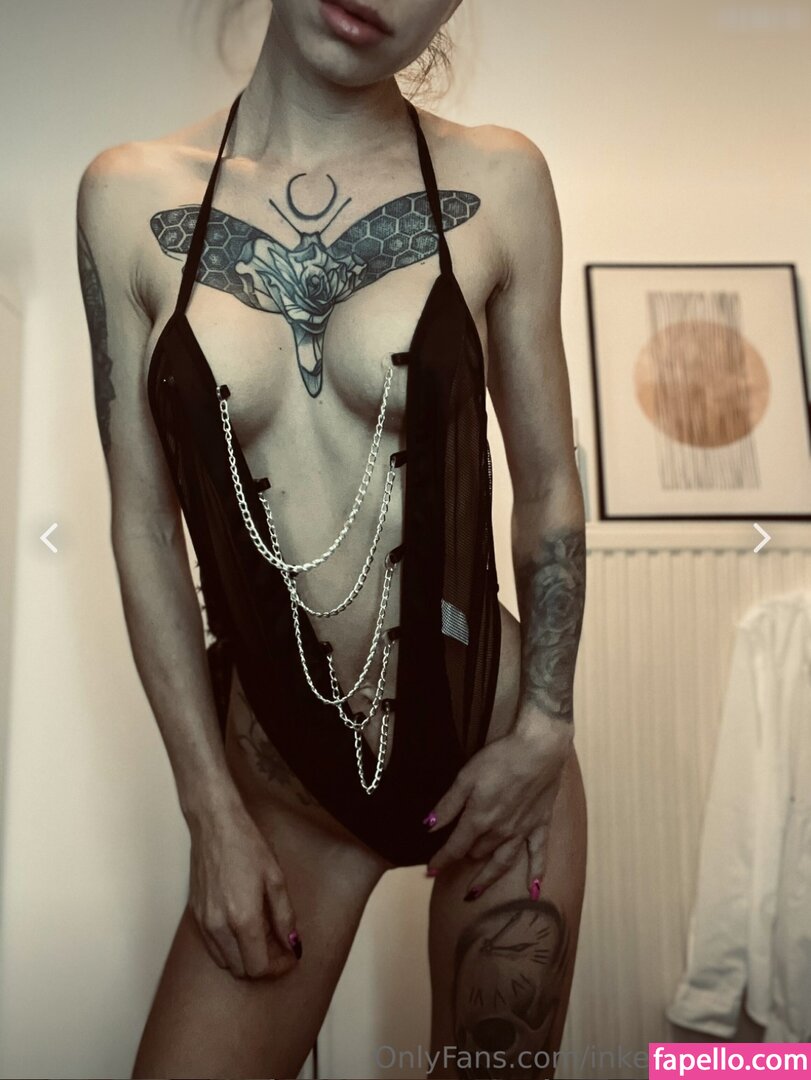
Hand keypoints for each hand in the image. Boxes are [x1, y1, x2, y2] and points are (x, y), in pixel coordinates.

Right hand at [187, 800, 301, 978]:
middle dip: (263, 965)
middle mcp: (219, 927)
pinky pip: (212, 947)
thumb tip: (292, 945)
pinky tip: (243, 928)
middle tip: (279, 946)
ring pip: (225, 962)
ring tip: (263, 936)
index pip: (259, 967)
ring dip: (245, 958)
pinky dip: (229, 948)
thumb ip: (284, 916)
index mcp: (243, 918)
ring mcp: (203, 922)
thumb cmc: (248, 846)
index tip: (289, 956)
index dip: (278, 967)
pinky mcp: (195, 915)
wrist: (215, 826)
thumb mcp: (276, 878)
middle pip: (242, 970)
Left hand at [425, 710, 573, 899]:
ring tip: (475, 892)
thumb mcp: (466, 776)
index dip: (441, 860)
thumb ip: (447, 805)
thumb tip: (428, 827)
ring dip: (487, 878)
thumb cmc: (500, 758)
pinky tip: (534, 891)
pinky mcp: (540, 825)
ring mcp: (522, 831)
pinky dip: (536, 874)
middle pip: (477, 853)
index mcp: (479, 819)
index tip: (430, 871)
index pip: (455, 847)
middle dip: (464, 856)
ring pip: (502, 862)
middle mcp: (500, 832)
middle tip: (455, 858)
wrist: (539, 749)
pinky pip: (539, 856)